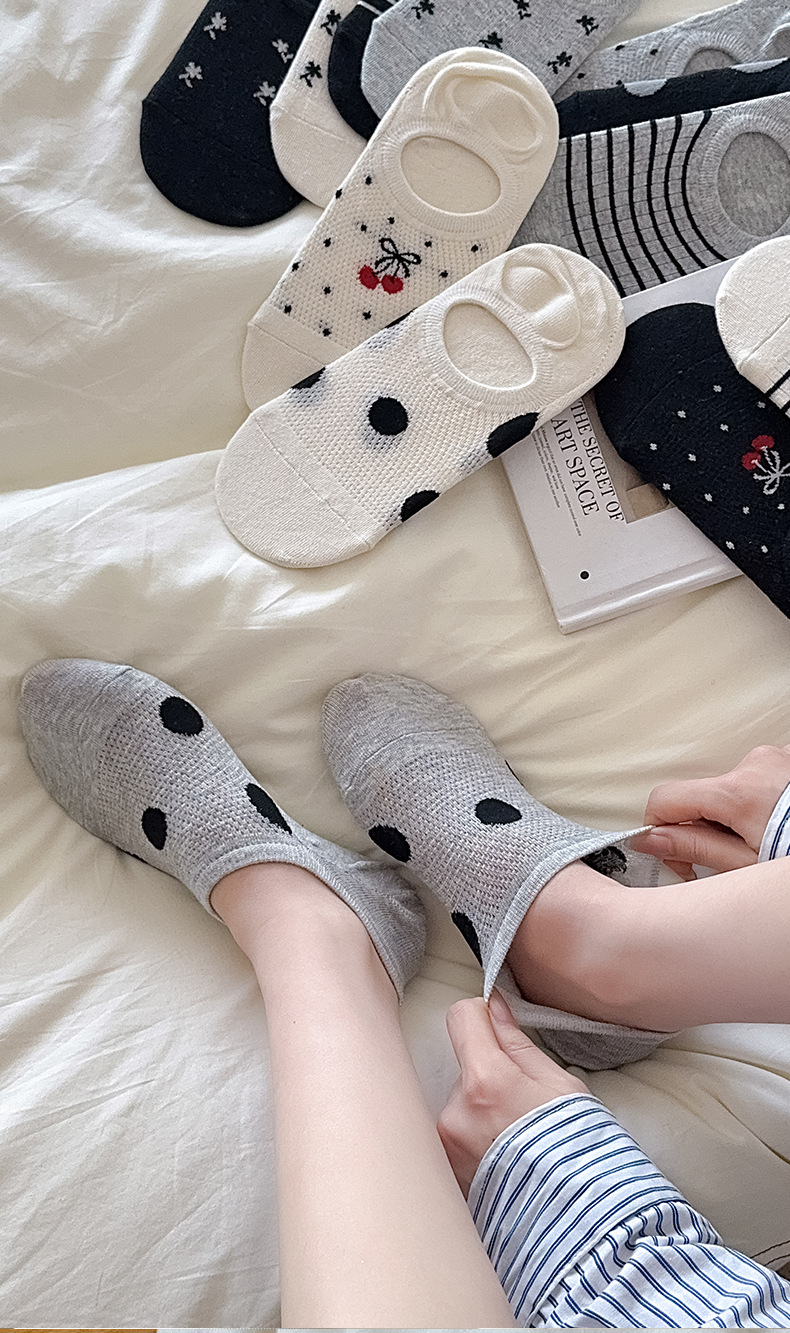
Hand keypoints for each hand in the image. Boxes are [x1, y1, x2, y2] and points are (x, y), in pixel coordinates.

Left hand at [437, 988, 587, 1198]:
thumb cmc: (580, 1154)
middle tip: (520, 1108)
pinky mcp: (446, 1174)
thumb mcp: (560, 1087)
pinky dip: (476, 1144)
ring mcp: (447, 1147)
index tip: (494, 1026)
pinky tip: (505, 1162)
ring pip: (459, 1106)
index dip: (480, 1016)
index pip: (460, 1019)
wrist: (582, 1227)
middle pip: (462, 1069)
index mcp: (486, 1082)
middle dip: (486, 1078)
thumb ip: (518, 1044)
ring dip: (480, 1115)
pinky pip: (455, 1140)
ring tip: (517, 1143)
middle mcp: (455, 1113)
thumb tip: (493, 1009)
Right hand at [631, 744, 789, 878]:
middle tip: (730, 858)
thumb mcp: (745, 865)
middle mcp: (752, 764)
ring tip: (763, 841)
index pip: (665, 798)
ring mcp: (774, 758)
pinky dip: (759, 801)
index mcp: (736, 791)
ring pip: (730, 787)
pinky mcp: (787, 759)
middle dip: (707, 826)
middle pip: (701, 794)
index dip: (659, 828)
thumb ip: (693, 848)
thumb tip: (651, 839)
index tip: (675, 853)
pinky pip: (757, 778)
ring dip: (736, 814)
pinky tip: (776, 824)